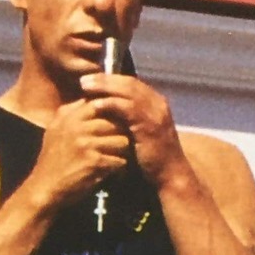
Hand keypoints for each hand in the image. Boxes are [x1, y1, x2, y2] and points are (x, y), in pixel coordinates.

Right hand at [25, 97, 132, 211]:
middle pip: (115, 122)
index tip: (114, 126)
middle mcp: (77, 127)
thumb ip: (70, 112)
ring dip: (122, 153)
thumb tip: (90, 98)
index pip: (99, 103)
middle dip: (120, 135)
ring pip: (122, 141)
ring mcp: (86, 144)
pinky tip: (114, 174)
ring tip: (117, 159)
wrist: (44, 187)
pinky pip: (119, 160)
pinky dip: (119, 169)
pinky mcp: (94, 162)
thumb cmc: (52, 159)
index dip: (112, 113)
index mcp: (68, 116)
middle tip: (119, 146)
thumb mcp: (55, 129)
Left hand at [79, 72, 184, 186]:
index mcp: (156, 103)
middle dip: (104, 79)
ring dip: (105, 86)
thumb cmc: (152, 158)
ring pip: (128, 91)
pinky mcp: (150, 125)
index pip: (131, 83)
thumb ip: (128, 119)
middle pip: (128, 82)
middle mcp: (158, 104)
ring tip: (85, 86)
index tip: (91, 79)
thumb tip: (107, 109)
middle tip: (84, 79)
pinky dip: (111, 103)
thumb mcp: (140, 132)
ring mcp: (155, 113)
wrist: (170, 175)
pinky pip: (128, 108)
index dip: (110, 79)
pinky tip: (96, 104)